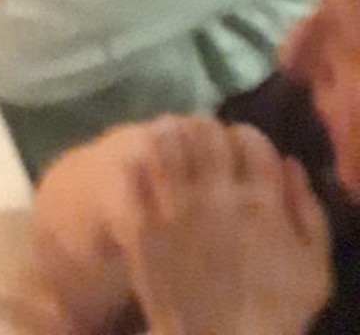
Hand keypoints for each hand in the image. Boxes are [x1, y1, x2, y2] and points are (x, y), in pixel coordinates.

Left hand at [117, 117, 331, 334]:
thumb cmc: (274, 313)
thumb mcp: (314, 270)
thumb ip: (308, 213)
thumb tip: (289, 164)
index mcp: (260, 201)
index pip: (249, 139)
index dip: (245, 140)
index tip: (239, 152)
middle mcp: (216, 195)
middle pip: (204, 133)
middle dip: (205, 133)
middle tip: (202, 147)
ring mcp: (174, 207)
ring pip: (165, 143)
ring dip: (168, 140)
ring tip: (170, 148)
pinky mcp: (142, 225)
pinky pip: (132, 175)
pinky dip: (137, 165)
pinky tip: (142, 170)